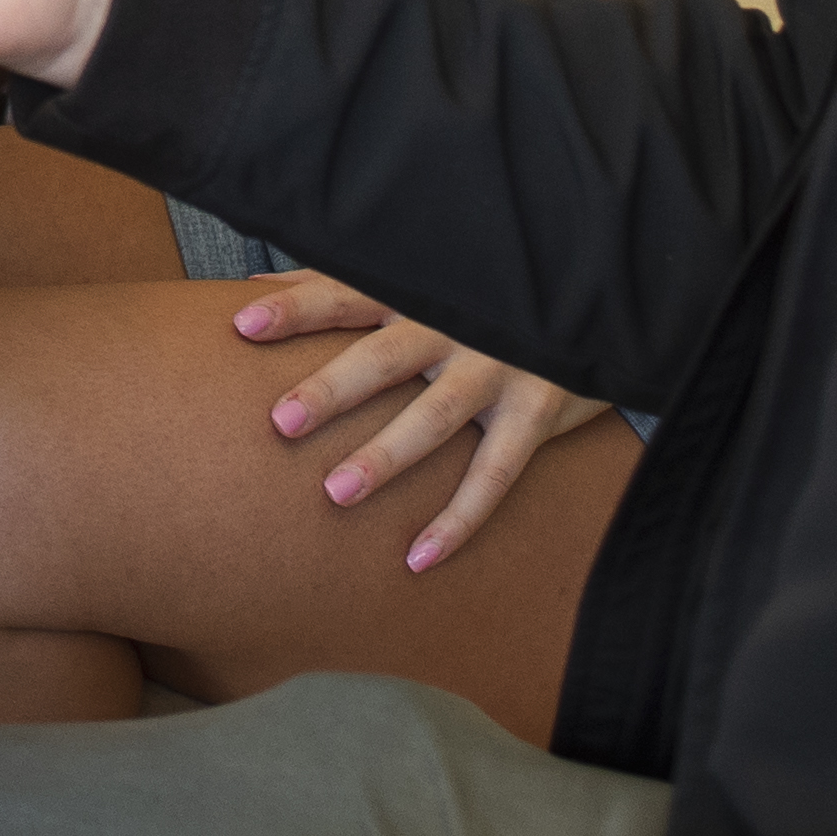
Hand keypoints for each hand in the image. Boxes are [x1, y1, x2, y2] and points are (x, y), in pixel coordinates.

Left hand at [230, 277, 612, 570]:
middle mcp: (454, 324)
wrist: (594, 299)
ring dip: (388, 455)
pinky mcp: (538, 408)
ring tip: (336, 493)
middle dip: (334, 387)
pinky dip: (460, 518)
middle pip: (385, 355)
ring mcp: (500, 365)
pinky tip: (418, 559)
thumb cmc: (477, 289)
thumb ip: (337, 280)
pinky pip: (497, 473)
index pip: (346, 292)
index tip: (242, 324)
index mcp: (416, 288)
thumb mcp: (418, 276)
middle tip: (282, 423)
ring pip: (437, 415)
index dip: (296, 307)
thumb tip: (253, 284)